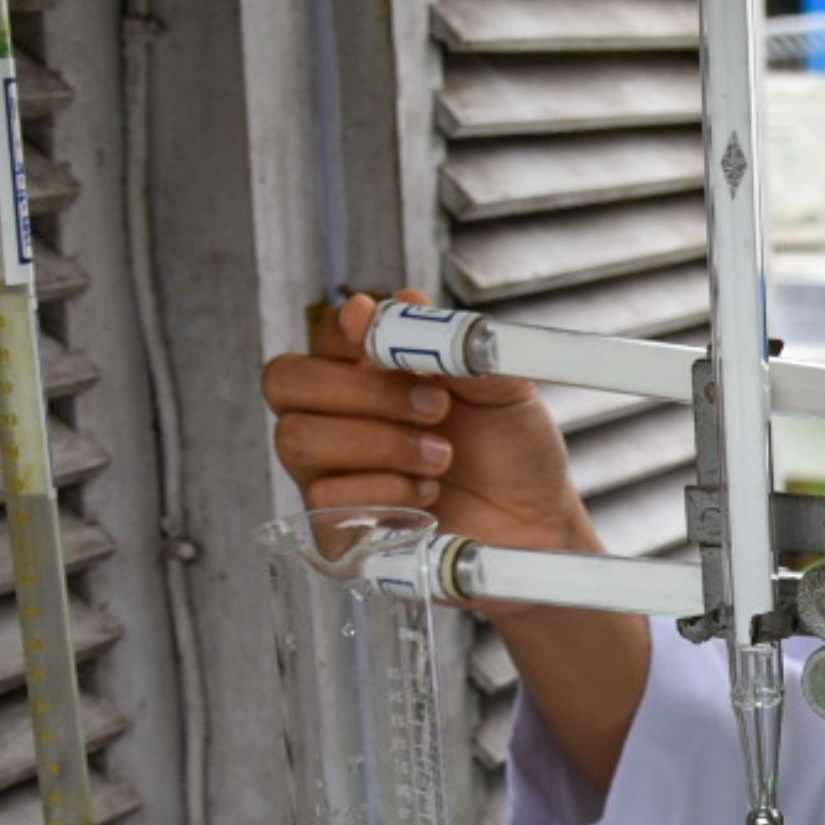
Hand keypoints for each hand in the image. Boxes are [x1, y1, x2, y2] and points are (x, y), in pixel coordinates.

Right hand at [261, 290, 597, 557]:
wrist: (538, 521)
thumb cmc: (514, 450)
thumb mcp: (501, 385)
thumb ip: (451, 343)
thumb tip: (402, 300)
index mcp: (369, 372)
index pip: (322, 337)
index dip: (350, 338)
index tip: (404, 356)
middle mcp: (337, 416)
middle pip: (286, 383)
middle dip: (364, 392)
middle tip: (435, 409)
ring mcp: (329, 471)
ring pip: (299, 439)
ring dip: (382, 444)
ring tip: (441, 458)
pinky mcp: (336, 524)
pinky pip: (324, 498)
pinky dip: (385, 492)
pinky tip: (426, 496)